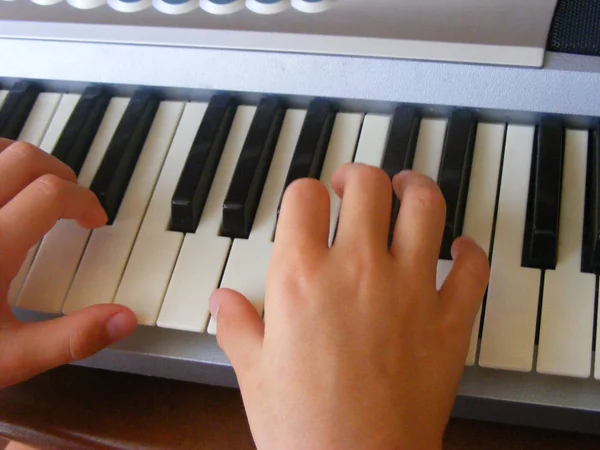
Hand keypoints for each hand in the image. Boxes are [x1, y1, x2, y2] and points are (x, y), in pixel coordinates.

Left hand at [0, 138, 136, 389]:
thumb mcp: (12, 357)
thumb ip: (72, 338)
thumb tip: (124, 319)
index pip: (54, 192)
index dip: (85, 201)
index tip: (93, 220)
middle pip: (25, 158)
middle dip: (61, 173)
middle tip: (71, 200)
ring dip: (21, 160)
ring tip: (36, 186)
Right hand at [210, 164, 489, 449]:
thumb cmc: (302, 426)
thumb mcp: (253, 371)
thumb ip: (236, 324)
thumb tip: (220, 300)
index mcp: (302, 276)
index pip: (304, 196)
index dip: (303, 193)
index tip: (306, 203)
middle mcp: (358, 269)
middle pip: (368, 185)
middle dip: (358, 177)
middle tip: (353, 186)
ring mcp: (410, 290)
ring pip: (425, 207)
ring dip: (416, 189)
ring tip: (407, 189)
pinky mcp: (449, 320)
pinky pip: (473, 269)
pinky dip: (469, 253)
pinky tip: (459, 250)